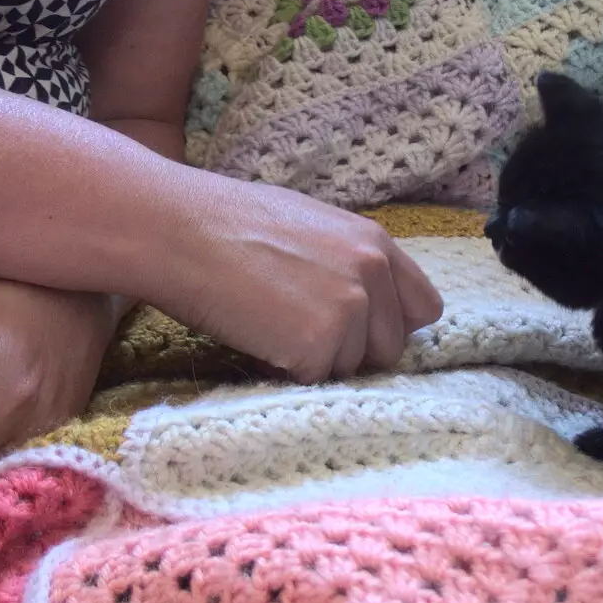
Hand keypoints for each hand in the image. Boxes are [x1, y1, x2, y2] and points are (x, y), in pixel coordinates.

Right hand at [172, 181, 442, 383]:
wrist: (178, 230)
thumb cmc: (228, 222)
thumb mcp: (310, 225)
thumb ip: (349, 261)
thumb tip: (364, 300)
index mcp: (375, 243)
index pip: (423, 307)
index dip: (390, 325)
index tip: (358, 331)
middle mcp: (373, 274)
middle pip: (390, 348)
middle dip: (350, 351)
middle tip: (297, 331)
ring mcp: (348, 310)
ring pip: (349, 369)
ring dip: (313, 361)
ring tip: (268, 325)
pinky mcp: (318, 344)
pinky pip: (313, 380)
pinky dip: (284, 371)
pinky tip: (255, 337)